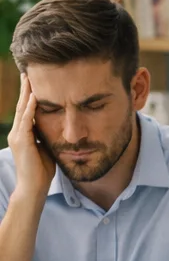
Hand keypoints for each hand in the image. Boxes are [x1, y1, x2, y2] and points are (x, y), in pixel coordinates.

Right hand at [7, 75, 55, 198]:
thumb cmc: (42, 172)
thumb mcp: (47, 148)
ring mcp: (18, 137)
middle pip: (22, 105)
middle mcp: (17, 133)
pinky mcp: (21, 142)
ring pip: (22, 110)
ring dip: (26, 93)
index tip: (34, 81)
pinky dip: (30, 108)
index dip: (29, 95)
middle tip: (28, 72)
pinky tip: (34, 96)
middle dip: (25, 89)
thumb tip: (57, 127)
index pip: (26, 110)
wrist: (34, 188)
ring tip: (29, 78)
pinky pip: (26, 121)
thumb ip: (48, 137)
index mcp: (23, 134)